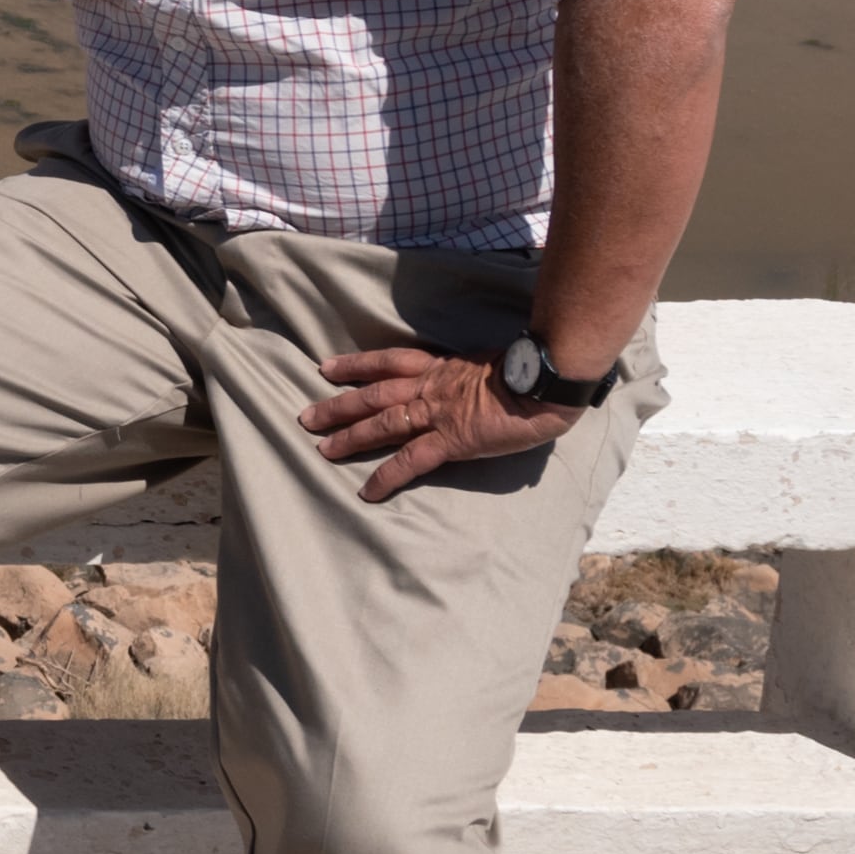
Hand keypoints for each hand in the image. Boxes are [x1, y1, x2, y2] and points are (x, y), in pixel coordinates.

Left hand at [297, 347, 577, 503]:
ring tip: (322, 449)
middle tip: (307, 416)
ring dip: (350, 437)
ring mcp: (438, 413)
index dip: (357, 364)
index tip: (328, 367)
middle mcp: (431, 387)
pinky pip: (410, 461)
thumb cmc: (531, 372)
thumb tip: (476, 384)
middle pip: (374, 394)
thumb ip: (474, 376)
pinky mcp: (451, 440)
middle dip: (338, 405)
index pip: (389, 361)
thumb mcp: (492, 363)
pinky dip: (386, 476)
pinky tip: (367, 492)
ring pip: (382, 423)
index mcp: (442, 368)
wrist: (546, 380)